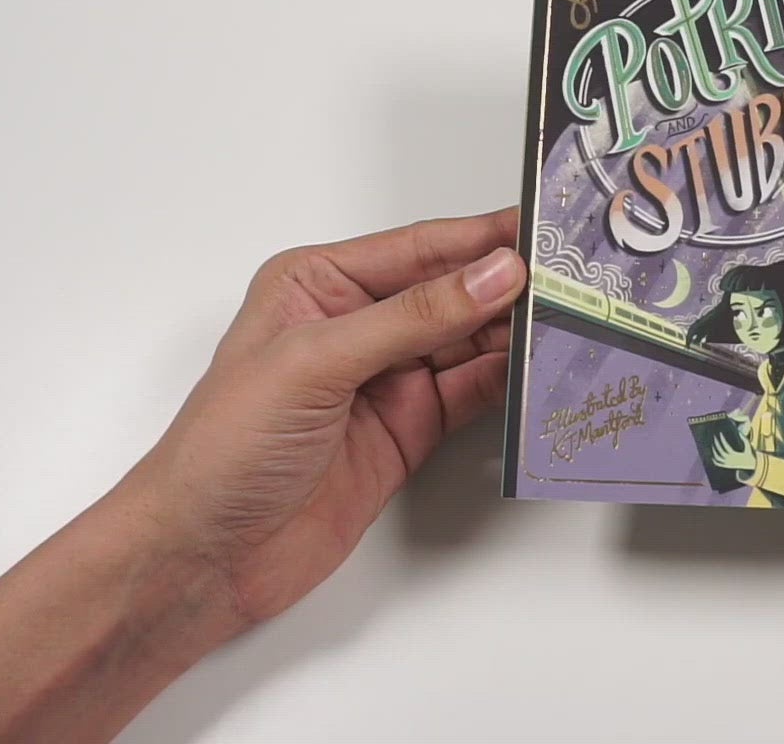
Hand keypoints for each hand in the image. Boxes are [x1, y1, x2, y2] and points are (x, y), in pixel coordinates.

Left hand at [0, 209, 529, 743]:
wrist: (204, 556)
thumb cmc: (223, 449)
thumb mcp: (316, 362)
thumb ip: (413, 317)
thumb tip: (491, 275)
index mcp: (319, 284)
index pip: (419, 248)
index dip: (483, 238)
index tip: (543, 228)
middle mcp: (356, 326)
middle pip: (453, 292)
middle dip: (512, 285)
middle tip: (579, 277)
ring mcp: (384, 381)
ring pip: (470, 343)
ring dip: (518, 334)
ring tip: (576, 319)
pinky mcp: (407, 432)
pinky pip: (471, 395)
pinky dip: (510, 384)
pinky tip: (544, 370)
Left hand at [709, 430, 756, 471]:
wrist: (750, 465)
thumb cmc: (748, 454)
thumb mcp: (748, 446)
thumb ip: (744, 439)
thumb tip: (739, 432)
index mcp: (735, 455)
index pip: (726, 446)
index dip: (722, 439)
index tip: (720, 433)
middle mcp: (730, 460)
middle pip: (720, 451)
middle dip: (716, 443)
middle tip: (715, 437)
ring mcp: (727, 463)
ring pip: (717, 457)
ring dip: (714, 451)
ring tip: (712, 444)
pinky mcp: (726, 466)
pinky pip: (718, 463)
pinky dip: (714, 458)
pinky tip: (712, 453)